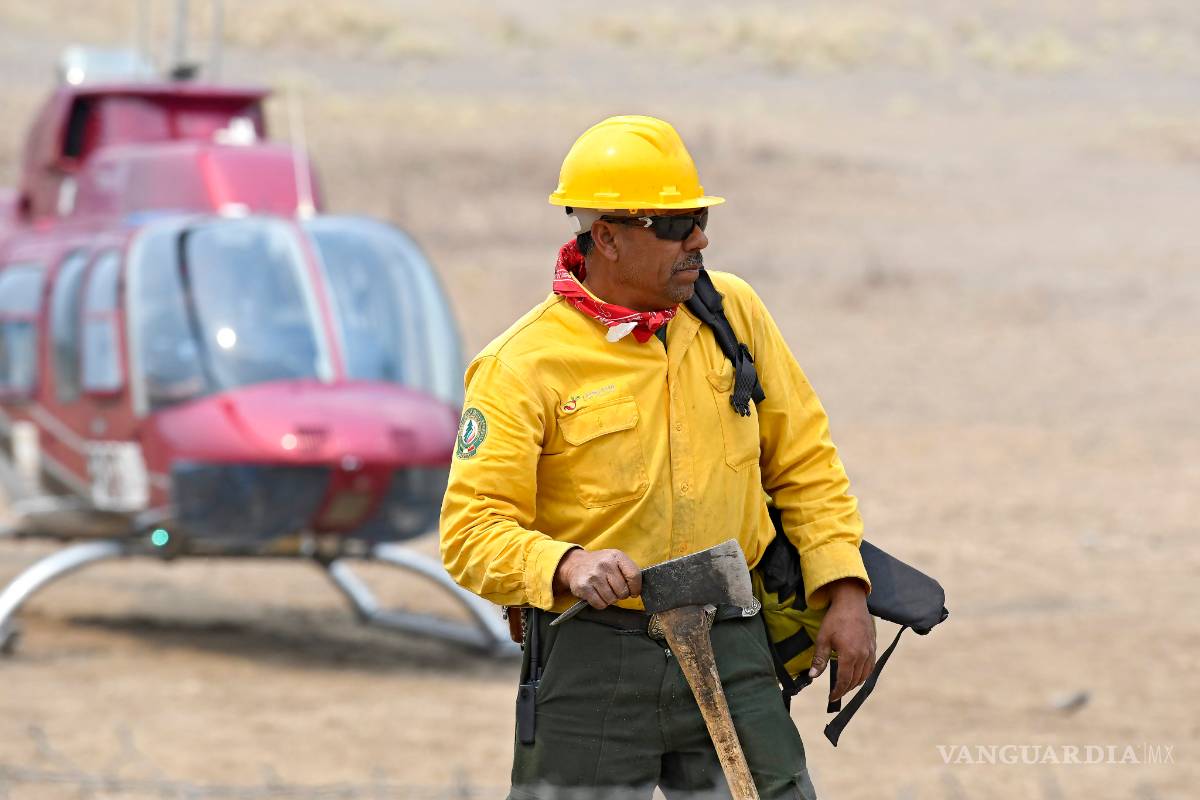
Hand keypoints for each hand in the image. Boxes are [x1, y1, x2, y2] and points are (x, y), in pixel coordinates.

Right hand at [553, 548, 641, 609]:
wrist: (575, 564)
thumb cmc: (601, 564)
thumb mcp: (615, 560)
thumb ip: (628, 571)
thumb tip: (637, 591)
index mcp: (616, 556)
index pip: (634, 576)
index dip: (636, 588)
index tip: (633, 592)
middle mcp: (605, 564)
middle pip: (623, 591)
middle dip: (621, 594)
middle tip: (615, 590)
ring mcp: (593, 575)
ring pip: (612, 599)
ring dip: (610, 599)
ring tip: (605, 591)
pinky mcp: (583, 587)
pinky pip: (600, 604)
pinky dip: (601, 603)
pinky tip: (597, 595)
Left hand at [808, 579, 875, 701]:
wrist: (851, 602)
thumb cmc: (835, 619)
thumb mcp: (823, 638)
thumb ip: (819, 659)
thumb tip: (812, 676)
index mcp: (849, 655)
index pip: (844, 680)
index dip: (837, 692)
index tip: (832, 698)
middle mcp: (863, 656)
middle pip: (855, 680)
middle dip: (845, 689)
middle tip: (837, 693)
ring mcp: (870, 651)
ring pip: (865, 675)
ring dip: (855, 683)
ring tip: (845, 686)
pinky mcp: (873, 646)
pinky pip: (871, 666)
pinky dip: (864, 674)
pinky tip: (858, 675)